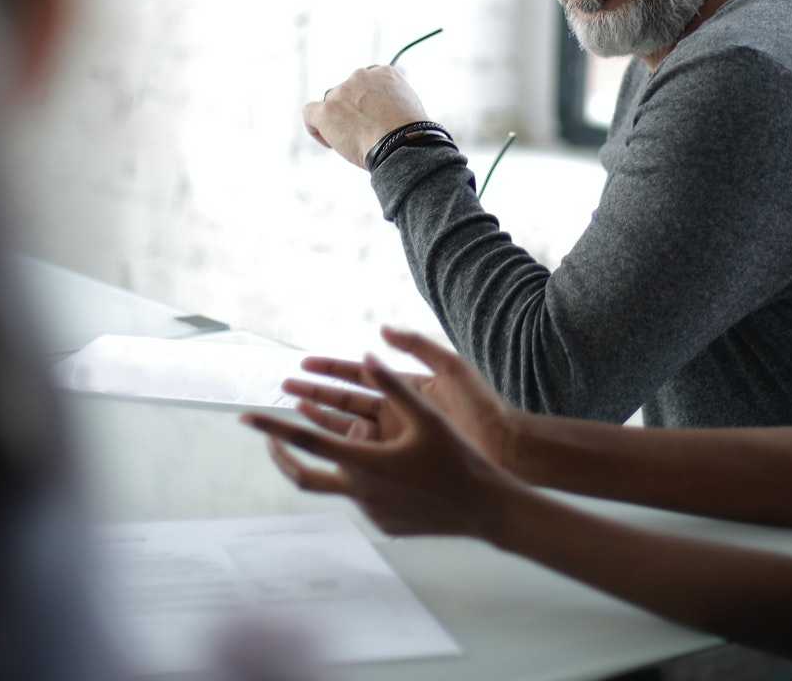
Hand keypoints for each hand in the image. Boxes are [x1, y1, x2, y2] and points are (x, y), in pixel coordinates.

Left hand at [242, 353, 519, 539]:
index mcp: (365, 463)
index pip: (306, 441)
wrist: (485, 509)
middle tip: (268, 435)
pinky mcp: (383, 524)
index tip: (245, 417)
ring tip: (355, 433)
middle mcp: (360, 492)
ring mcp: (370, 512)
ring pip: (338, 481)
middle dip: (281, 453)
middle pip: (303, 474)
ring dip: (336, 458)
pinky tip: (393, 465)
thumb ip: (394, 386)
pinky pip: (361, 496)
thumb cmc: (458, 458)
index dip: (272, 428)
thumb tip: (369, 356)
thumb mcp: (427, 417)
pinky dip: (363, 476)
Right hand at [283, 326, 520, 469]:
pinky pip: (365, 455)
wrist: (507, 448)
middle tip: (283, 389)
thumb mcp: (451, 368)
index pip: (360, 374)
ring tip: (293, 412)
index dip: (330, 368)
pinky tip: (321, 449)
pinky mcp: (403, 462)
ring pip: (350, 427)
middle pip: (347, 400)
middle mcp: (399, 412)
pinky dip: (342, 450)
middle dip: (315, 393)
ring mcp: (399, 438)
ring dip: (321, 420)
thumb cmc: (483, 408)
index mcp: (408, 387)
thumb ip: (417, 346)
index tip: (302, 363)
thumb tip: (382, 329)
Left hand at [302, 65, 430, 167]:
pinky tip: (330, 143)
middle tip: (365, 132)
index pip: (367, 83)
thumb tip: (388, 108)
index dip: (368, 101)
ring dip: (337, 120)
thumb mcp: (411, 108)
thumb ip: (395, 100)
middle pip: (347, 92)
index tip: (374, 118)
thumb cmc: (410, 134)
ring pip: (331, 104)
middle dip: (352, 110)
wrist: (401, 145)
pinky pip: (310, 113)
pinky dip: (316, 128)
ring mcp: (341, 92)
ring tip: (353, 143)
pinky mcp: (326, 110)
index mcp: (384, 73)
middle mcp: (360, 76)